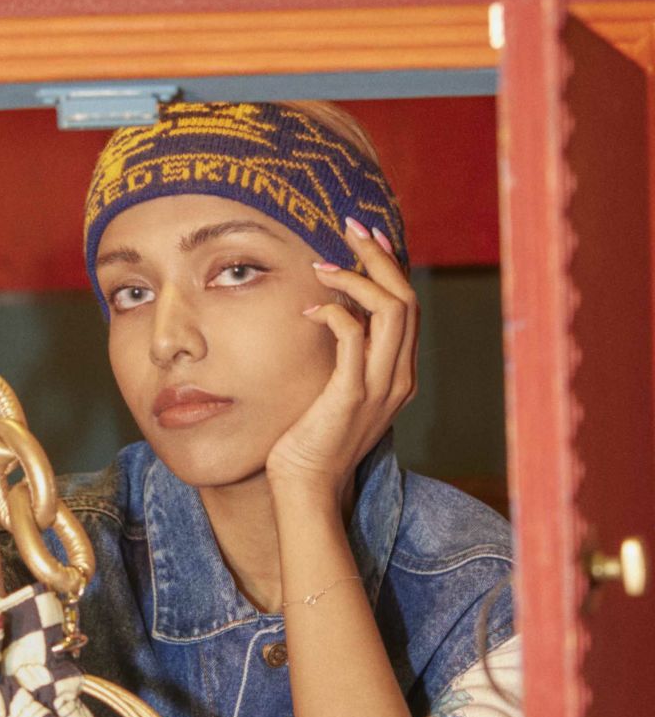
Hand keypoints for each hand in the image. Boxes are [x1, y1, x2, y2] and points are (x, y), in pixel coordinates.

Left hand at [266, 218, 417, 505]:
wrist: (308, 487)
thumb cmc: (312, 438)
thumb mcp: (340, 391)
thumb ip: (349, 358)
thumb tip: (336, 315)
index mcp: (401, 374)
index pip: (409, 305)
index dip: (392, 265)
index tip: (368, 236)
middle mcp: (400, 377)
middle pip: (406, 297)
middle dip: (379, 256)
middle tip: (349, 228)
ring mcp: (380, 387)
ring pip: (392, 310)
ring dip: (357, 278)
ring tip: (322, 265)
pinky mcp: (351, 396)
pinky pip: (354, 338)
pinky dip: (334, 313)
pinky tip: (310, 310)